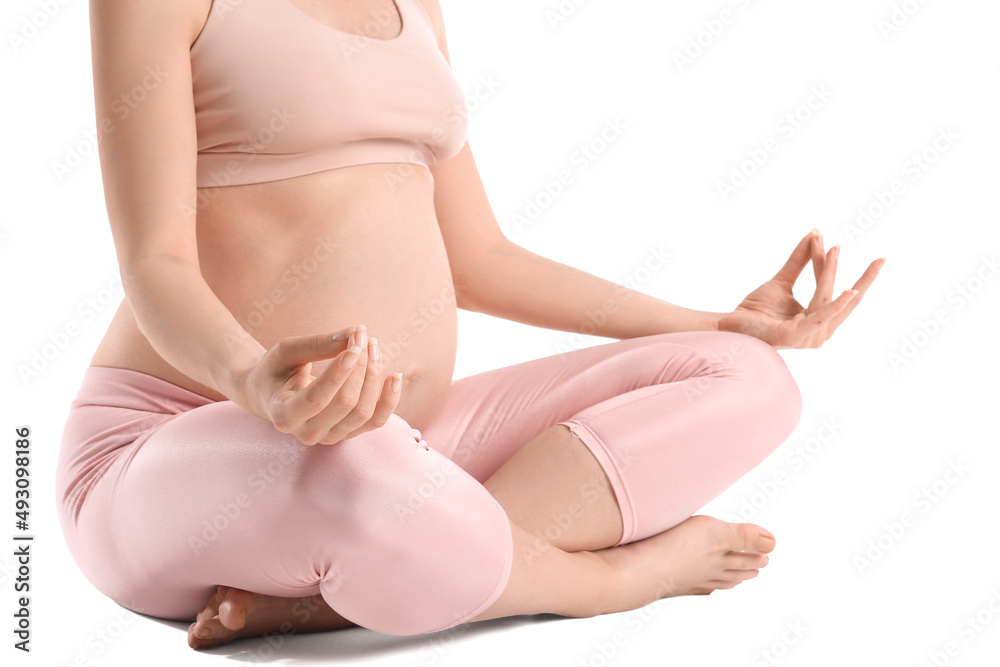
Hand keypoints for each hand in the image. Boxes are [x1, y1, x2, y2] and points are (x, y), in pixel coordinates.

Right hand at [238, 324, 403, 444]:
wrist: (273, 396)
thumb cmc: (276, 370)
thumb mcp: (286, 352)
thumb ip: (317, 344)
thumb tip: (354, 334)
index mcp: (283, 414)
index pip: (316, 399)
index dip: (339, 372)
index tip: (354, 345)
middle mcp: (307, 433)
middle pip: (345, 404)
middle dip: (360, 367)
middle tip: (362, 336)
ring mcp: (329, 437)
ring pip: (364, 413)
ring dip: (374, 377)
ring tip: (373, 346)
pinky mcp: (348, 434)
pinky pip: (376, 421)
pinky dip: (390, 400)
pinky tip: (395, 376)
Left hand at [717, 229, 884, 348]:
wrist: (730, 324)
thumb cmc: (756, 310)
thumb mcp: (782, 281)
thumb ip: (800, 261)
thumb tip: (815, 233)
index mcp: (818, 320)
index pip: (832, 289)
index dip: (832, 265)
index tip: (836, 242)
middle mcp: (819, 332)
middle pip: (846, 301)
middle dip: (865, 280)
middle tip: (883, 259)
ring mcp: (809, 337)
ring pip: (826, 298)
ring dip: (829, 273)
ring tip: (835, 249)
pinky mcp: (796, 337)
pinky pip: (820, 317)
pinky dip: (835, 305)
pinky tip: (848, 292)